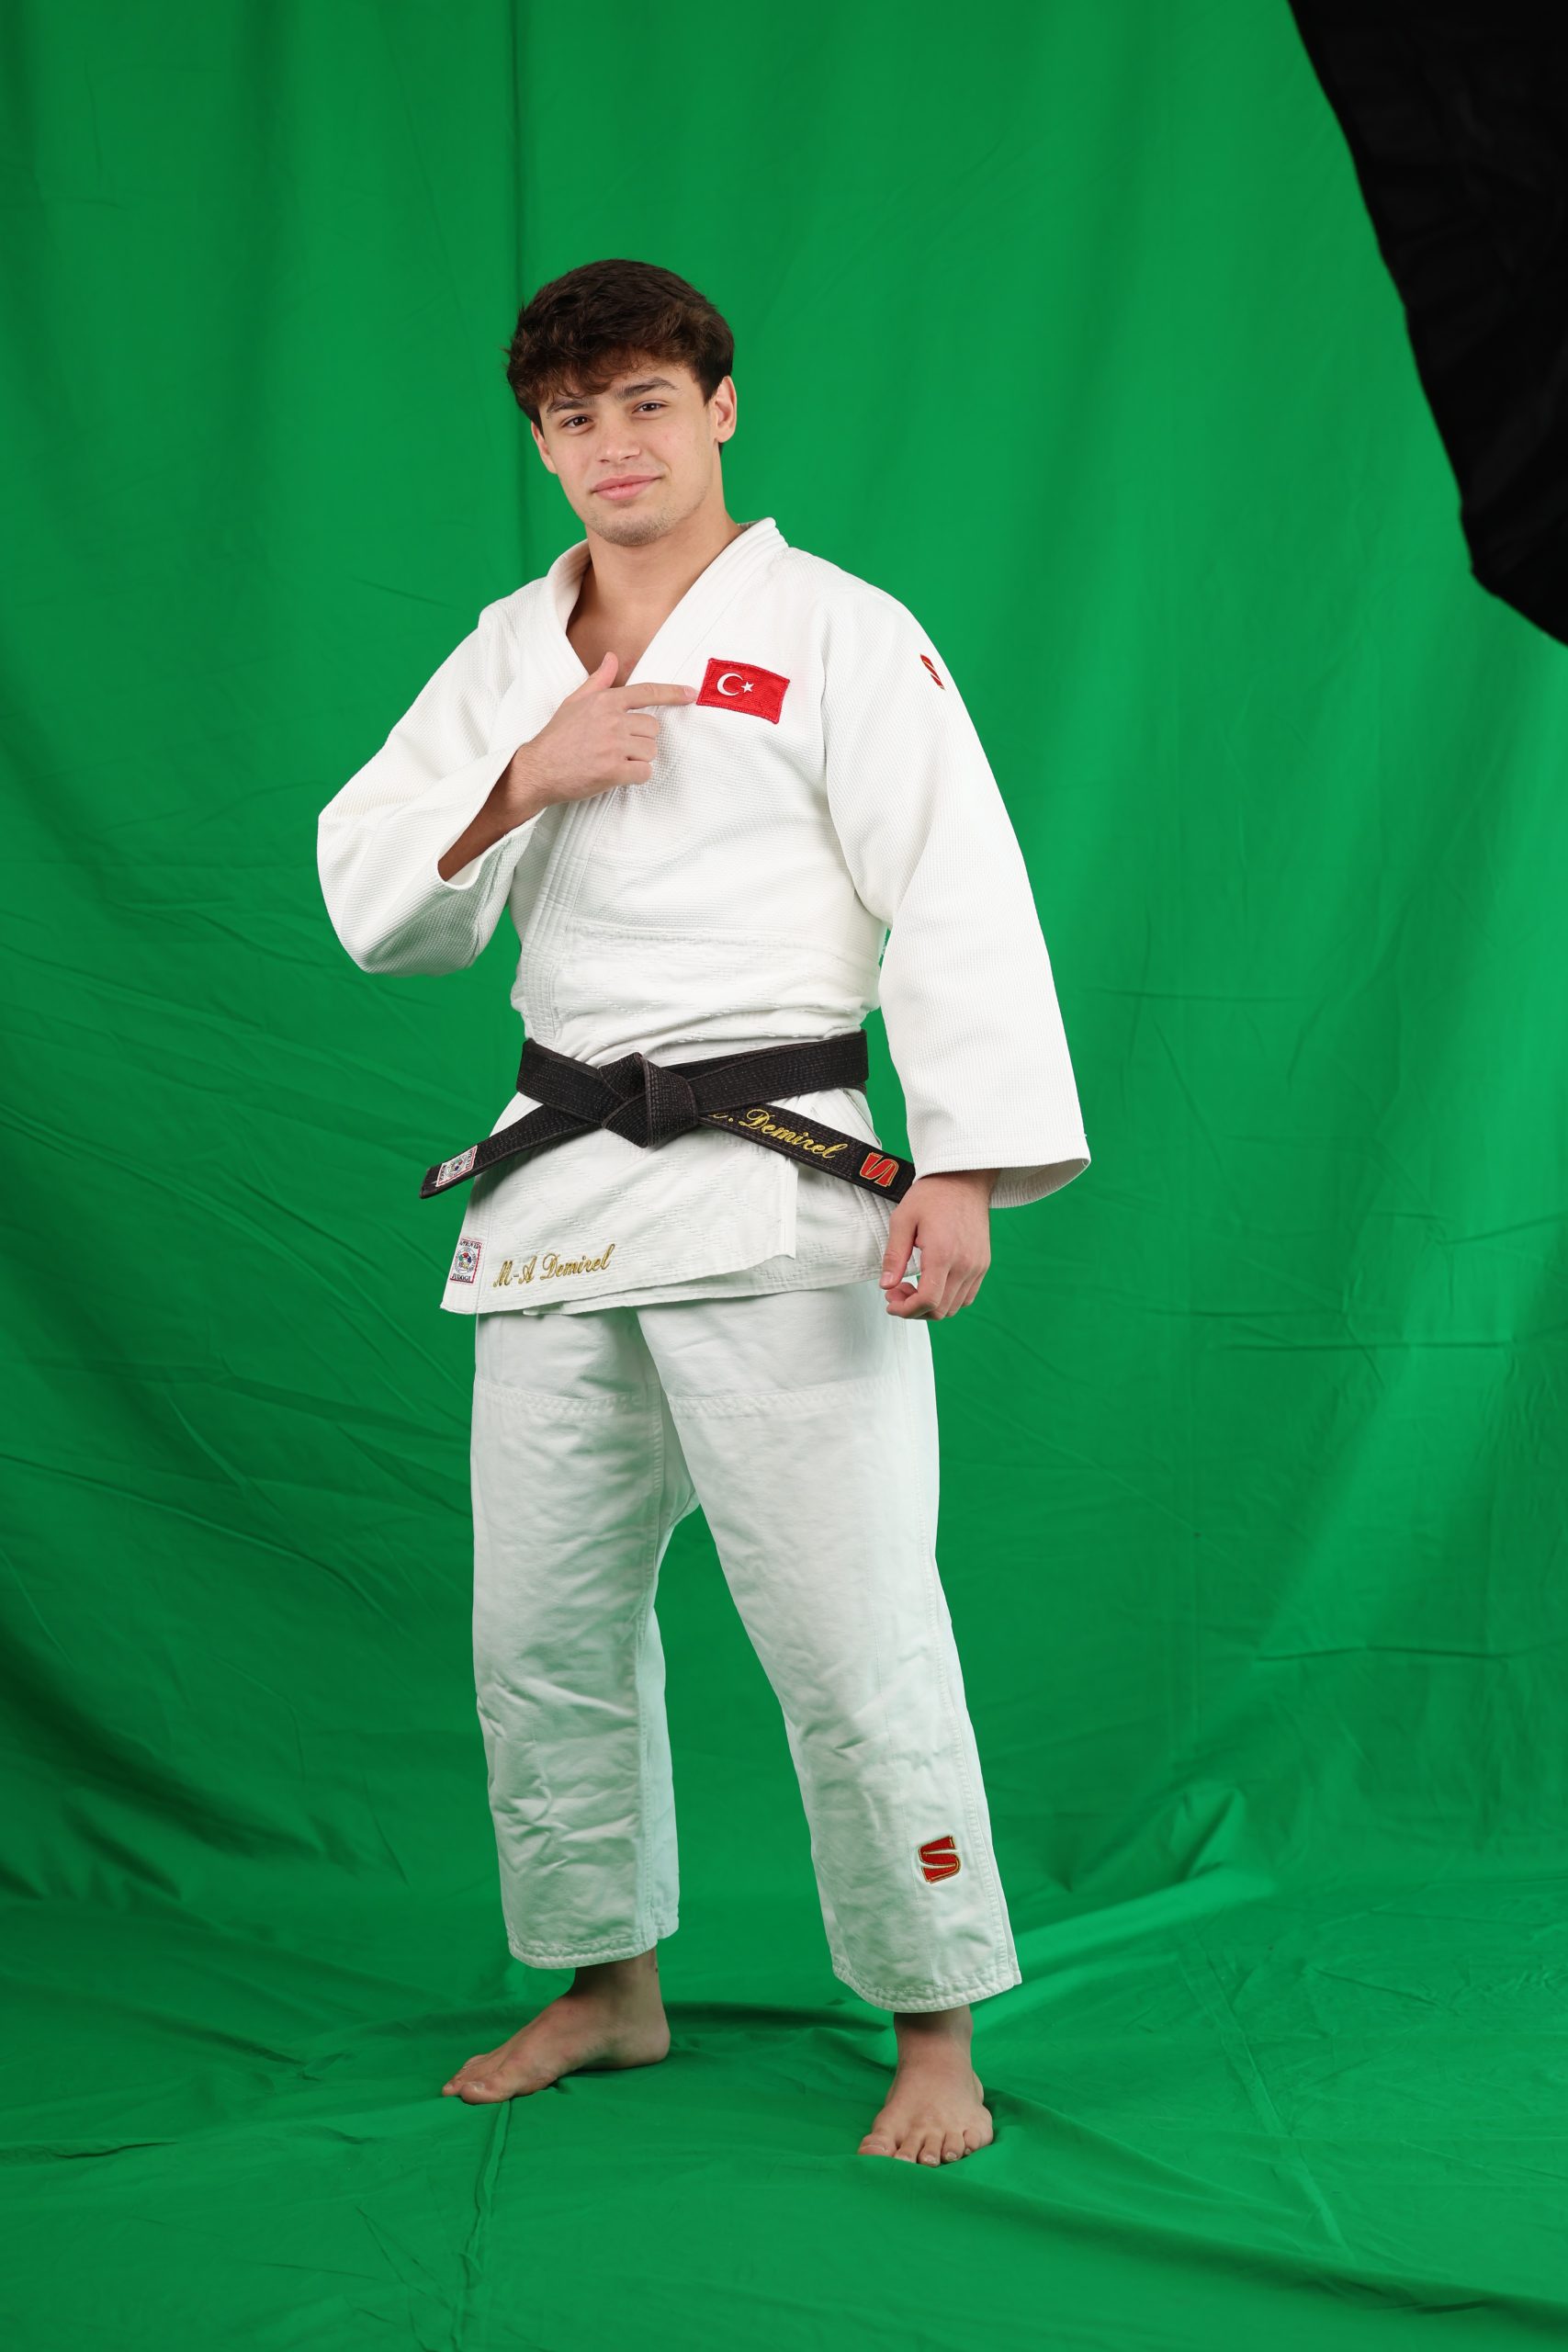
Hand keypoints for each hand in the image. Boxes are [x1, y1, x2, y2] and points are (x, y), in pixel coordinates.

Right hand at [518, 650, 697, 807]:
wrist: (539, 768)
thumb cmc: (557, 737)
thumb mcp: (574, 702)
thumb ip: (598, 681)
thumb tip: (611, 659)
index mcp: (605, 701)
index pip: (647, 692)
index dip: (672, 693)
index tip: (690, 694)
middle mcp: (612, 720)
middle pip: (653, 728)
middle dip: (642, 739)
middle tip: (619, 747)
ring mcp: (613, 745)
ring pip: (651, 751)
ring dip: (638, 759)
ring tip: (614, 761)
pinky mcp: (613, 770)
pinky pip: (644, 772)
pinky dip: (635, 777)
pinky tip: (617, 775)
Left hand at [879, 1169, 998, 1318]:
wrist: (963, 1180)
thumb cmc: (932, 1196)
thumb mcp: (902, 1220)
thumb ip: (894, 1256)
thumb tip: (886, 1286)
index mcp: (943, 1254)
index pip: (928, 1301)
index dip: (906, 1310)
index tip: (891, 1303)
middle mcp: (964, 1265)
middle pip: (940, 1310)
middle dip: (913, 1309)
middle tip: (896, 1292)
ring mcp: (977, 1266)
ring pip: (954, 1307)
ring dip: (930, 1306)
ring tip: (912, 1287)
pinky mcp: (982, 1265)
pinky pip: (966, 1296)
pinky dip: (947, 1299)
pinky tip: (932, 1284)